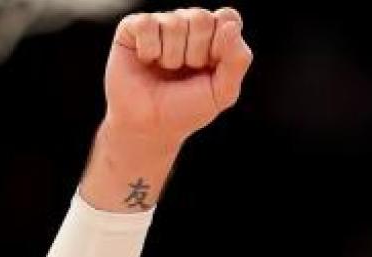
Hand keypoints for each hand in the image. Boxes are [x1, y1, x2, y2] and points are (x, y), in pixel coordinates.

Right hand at [103, 7, 252, 149]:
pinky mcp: (134, 26)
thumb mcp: (222, 92)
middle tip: (187, 70)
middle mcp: (190, 25)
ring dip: (172, 57)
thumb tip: (231, 25)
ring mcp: (162, 23)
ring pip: (175, 22)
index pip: (228, 17)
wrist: (149, 125)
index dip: (222, 42)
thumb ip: (237, 60)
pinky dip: (149, 49)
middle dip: (196, 53)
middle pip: (201, 17)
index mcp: (217, 36)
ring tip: (166, 69)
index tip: (212, 66)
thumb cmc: (187, 108)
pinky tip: (147, 60)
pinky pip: (147, 24)